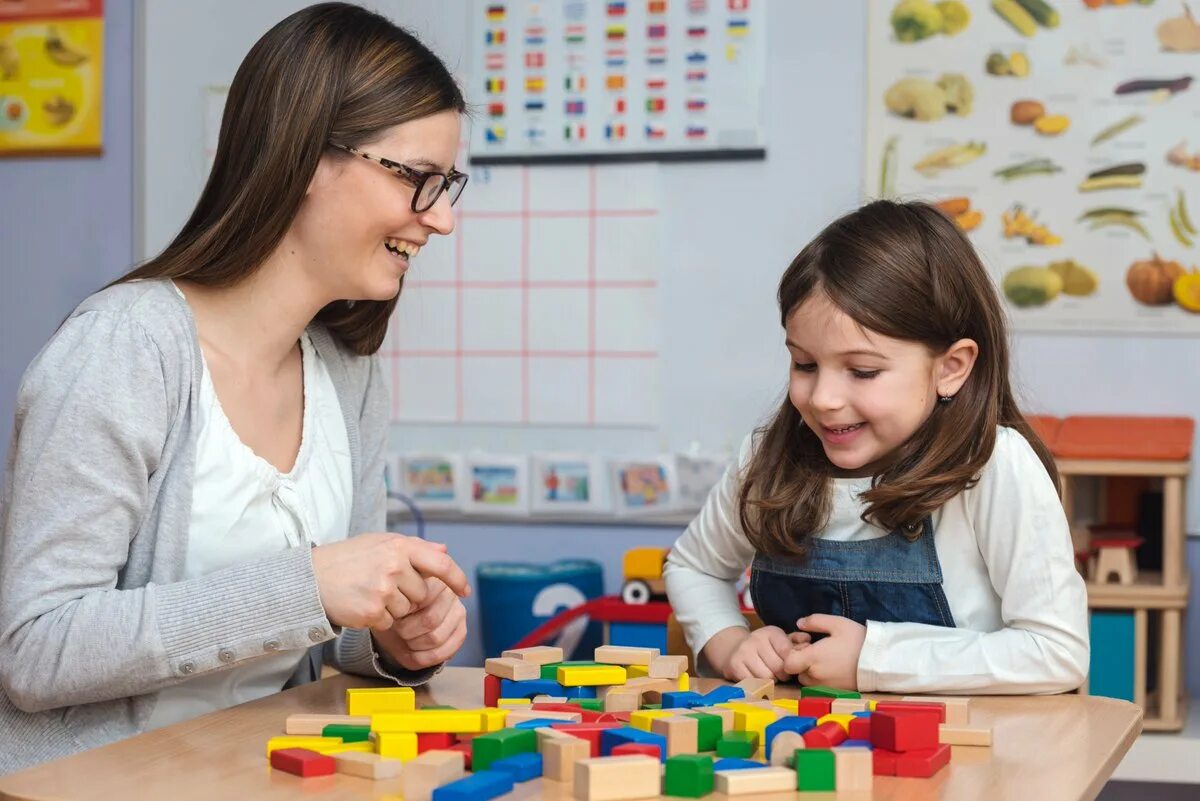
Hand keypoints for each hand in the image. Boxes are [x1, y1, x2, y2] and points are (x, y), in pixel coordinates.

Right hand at [311, 534, 469, 631]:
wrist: (313, 579)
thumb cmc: (349, 559)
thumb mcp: (381, 543)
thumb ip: (415, 548)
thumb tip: (444, 550)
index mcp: (400, 546)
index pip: (441, 563)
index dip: (457, 578)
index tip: (464, 590)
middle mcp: (395, 566)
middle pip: (423, 593)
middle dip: (410, 595)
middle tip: (384, 586)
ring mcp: (384, 589)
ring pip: (408, 610)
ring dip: (394, 608)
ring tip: (370, 593)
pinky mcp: (372, 611)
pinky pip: (390, 623)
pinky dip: (379, 619)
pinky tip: (363, 606)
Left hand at [372, 578, 467, 670]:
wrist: (396, 620)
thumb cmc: (392, 608)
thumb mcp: (388, 600)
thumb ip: (394, 601)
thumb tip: (401, 612)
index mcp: (431, 576)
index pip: (420, 599)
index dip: (402, 613)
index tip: (393, 614)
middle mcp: (450, 592)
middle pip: (429, 620)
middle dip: (406, 632)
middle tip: (398, 630)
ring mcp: (458, 611)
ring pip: (435, 637)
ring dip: (414, 646)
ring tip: (405, 639)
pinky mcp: (461, 631)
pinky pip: (444, 652)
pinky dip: (424, 658)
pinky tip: (415, 652)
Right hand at [704, 625, 794, 681]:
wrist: (733, 648)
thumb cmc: (764, 648)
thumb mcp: (779, 641)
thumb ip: (795, 642)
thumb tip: (808, 640)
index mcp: (770, 632)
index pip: (788, 652)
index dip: (791, 664)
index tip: (790, 666)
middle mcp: (756, 638)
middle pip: (778, 667)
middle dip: (782, 675)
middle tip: (780, 675)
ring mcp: (743, 651)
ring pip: (766, 677)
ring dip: (770, 681)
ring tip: (769, 676)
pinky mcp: (734, 665)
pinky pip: (753, 682)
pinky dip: (757, 685)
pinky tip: (757, 678)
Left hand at [783, 614, 865, 689]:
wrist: (880, 661)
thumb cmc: (857, 640)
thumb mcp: (837, 623)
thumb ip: (815, 621)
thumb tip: (798, 623)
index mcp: (812, 658)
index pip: (788, 664)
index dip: (792, 654)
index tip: (805, 646)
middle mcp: (815, 675)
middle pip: (797, 672)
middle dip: (802, 663)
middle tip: (817, 651)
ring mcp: (825, 686)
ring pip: (808, 680)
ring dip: (811, 671)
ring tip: (827, 659)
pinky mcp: (835, 691)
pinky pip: (820, 686)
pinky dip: (822, 679)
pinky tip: (834, 668)